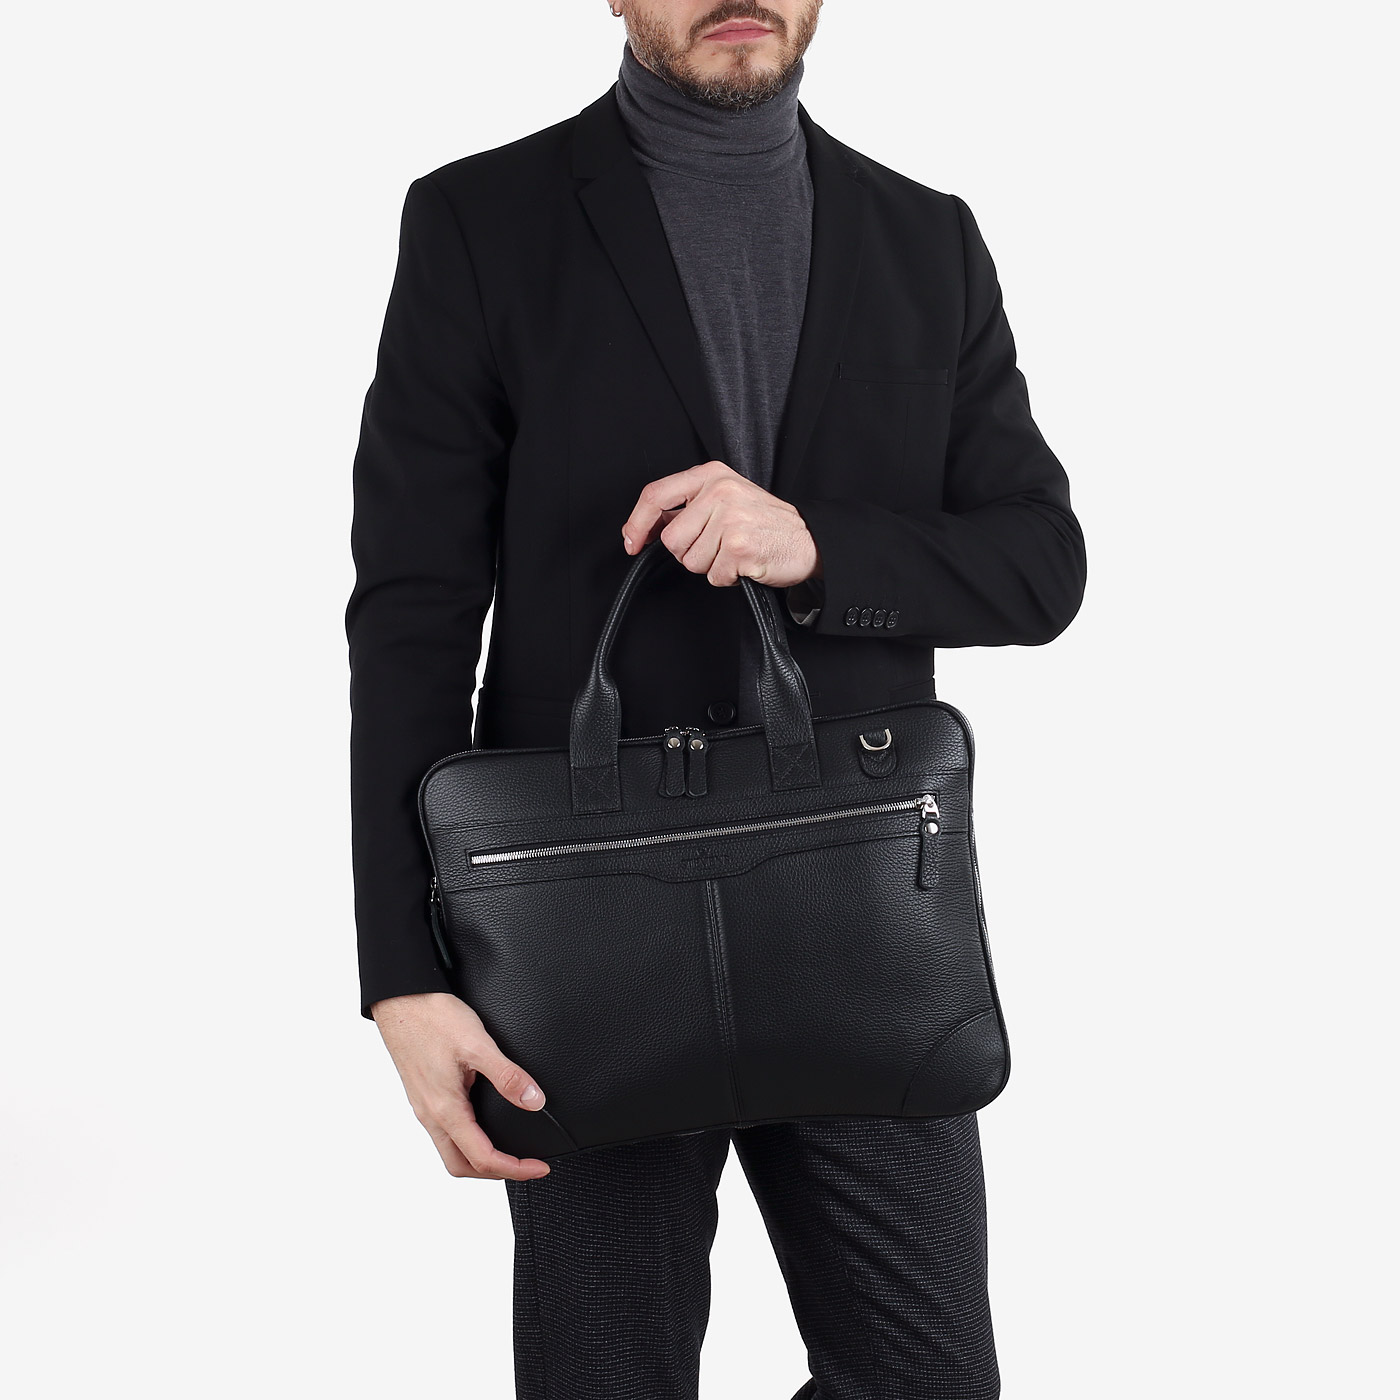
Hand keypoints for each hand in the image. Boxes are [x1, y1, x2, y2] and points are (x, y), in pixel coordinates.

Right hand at [372, 991, 551, 1179]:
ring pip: (450, 1151)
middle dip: (495, 1173)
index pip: (483, 1158)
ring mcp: (424, 1107)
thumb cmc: (432, 1019)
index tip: (539, 1167)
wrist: (400, 1000)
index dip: (515, 1168)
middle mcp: (431, 1115)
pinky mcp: (423, 1096)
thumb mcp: (478, 1044)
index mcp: (446, 1109)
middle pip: (461, 1166)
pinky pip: (444, 1132)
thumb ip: (507, 1076)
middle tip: (525, 1165)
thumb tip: (533, 1101)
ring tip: (508, 1150)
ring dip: (479, 1159)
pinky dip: (466, 1140)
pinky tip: (481, 1124)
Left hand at [621, 460, 822, 587]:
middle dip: (688, 553)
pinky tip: (744, 563)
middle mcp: (719, 492)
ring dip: (710, 566)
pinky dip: (727, 577)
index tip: (631, 541)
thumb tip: (646, 525)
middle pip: (670, 539)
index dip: (636, 523)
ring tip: (734, 552)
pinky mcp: (739, 546)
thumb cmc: (765, 522)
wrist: (808, 539)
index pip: (655, 495)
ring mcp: (730, 518)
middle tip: (716, 547)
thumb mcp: (726, 497)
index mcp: (711, 475)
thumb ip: (688, 505)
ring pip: (690, 561)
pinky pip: (713, 575)